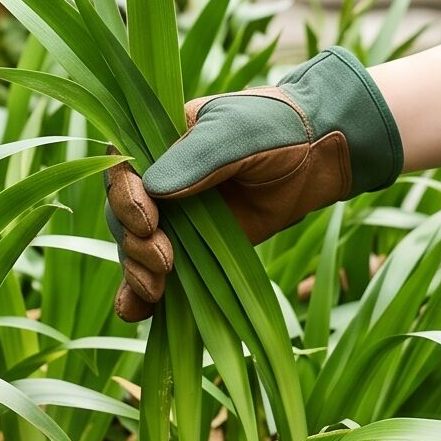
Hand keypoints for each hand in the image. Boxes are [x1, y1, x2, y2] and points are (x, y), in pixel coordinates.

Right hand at [106, 45, 402, 321]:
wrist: (318, 154)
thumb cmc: (277, 128)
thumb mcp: (237, 131)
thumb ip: (197, 156)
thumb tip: (154, 190)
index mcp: (159, 141)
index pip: (121, 171)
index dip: (124, 198)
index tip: (148, 219)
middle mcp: (160, 180)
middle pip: (123, 217)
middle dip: (135, 243)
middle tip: (164, 259)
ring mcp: (177, 216)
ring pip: (136, 248)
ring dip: (137, 271)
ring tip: (157, 288)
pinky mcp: (196, 247)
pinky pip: (159, 273)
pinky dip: (142, 295)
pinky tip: (136, 312)